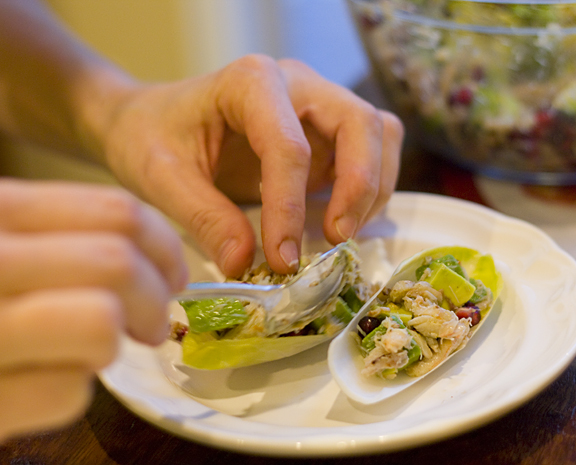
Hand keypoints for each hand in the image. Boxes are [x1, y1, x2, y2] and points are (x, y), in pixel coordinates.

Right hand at [0, 179, 186, 440]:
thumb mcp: (1, 240)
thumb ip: (49, 232)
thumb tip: (143, 249)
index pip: (116, 213)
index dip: (164, 246)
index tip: (174, 273)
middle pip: (117, 262)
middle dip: (157, 296)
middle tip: (155, 321)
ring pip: (100, 320)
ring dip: (116, 340)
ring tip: (100, 349)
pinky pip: (68, 392)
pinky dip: (71, 390)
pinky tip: (40, 384)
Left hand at [99, 55, 402, 276]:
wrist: (150, 121)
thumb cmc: (151, 136)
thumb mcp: (160, 176)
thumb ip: (203, 217)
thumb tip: (244, 264)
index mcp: (250, 82)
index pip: (288, 145)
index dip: (290, 207)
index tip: (282, 259)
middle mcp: (295, 85)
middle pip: (359, 123)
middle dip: (359, 186)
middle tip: (336, 238)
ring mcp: (316, 106)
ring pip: (378, 133)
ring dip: (373, 187)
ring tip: (340, 233)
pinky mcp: (325, 133)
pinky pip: (372, 151)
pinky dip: (370, 187)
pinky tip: (341, 219)